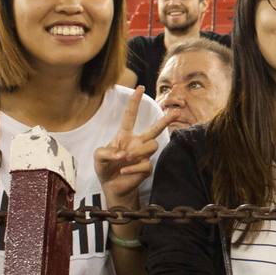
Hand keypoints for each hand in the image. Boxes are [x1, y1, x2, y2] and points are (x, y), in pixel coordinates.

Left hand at [94, 87, 175, 207]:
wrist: (111, 186)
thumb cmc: (105, 168)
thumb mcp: (98, 156)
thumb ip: (107, 151)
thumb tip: (123, 154)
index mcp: (125, 136)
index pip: (130, 116)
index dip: (135, 102)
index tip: (140, 88)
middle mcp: (137, 143)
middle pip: (154, 129)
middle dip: (166, 120)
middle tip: (177, 112)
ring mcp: (143, 155)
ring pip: (152, 145)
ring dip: (137, 152)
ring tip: (126, 158)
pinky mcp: (147, 168)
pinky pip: (146, 164)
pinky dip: (133, 167)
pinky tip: (125, 170)